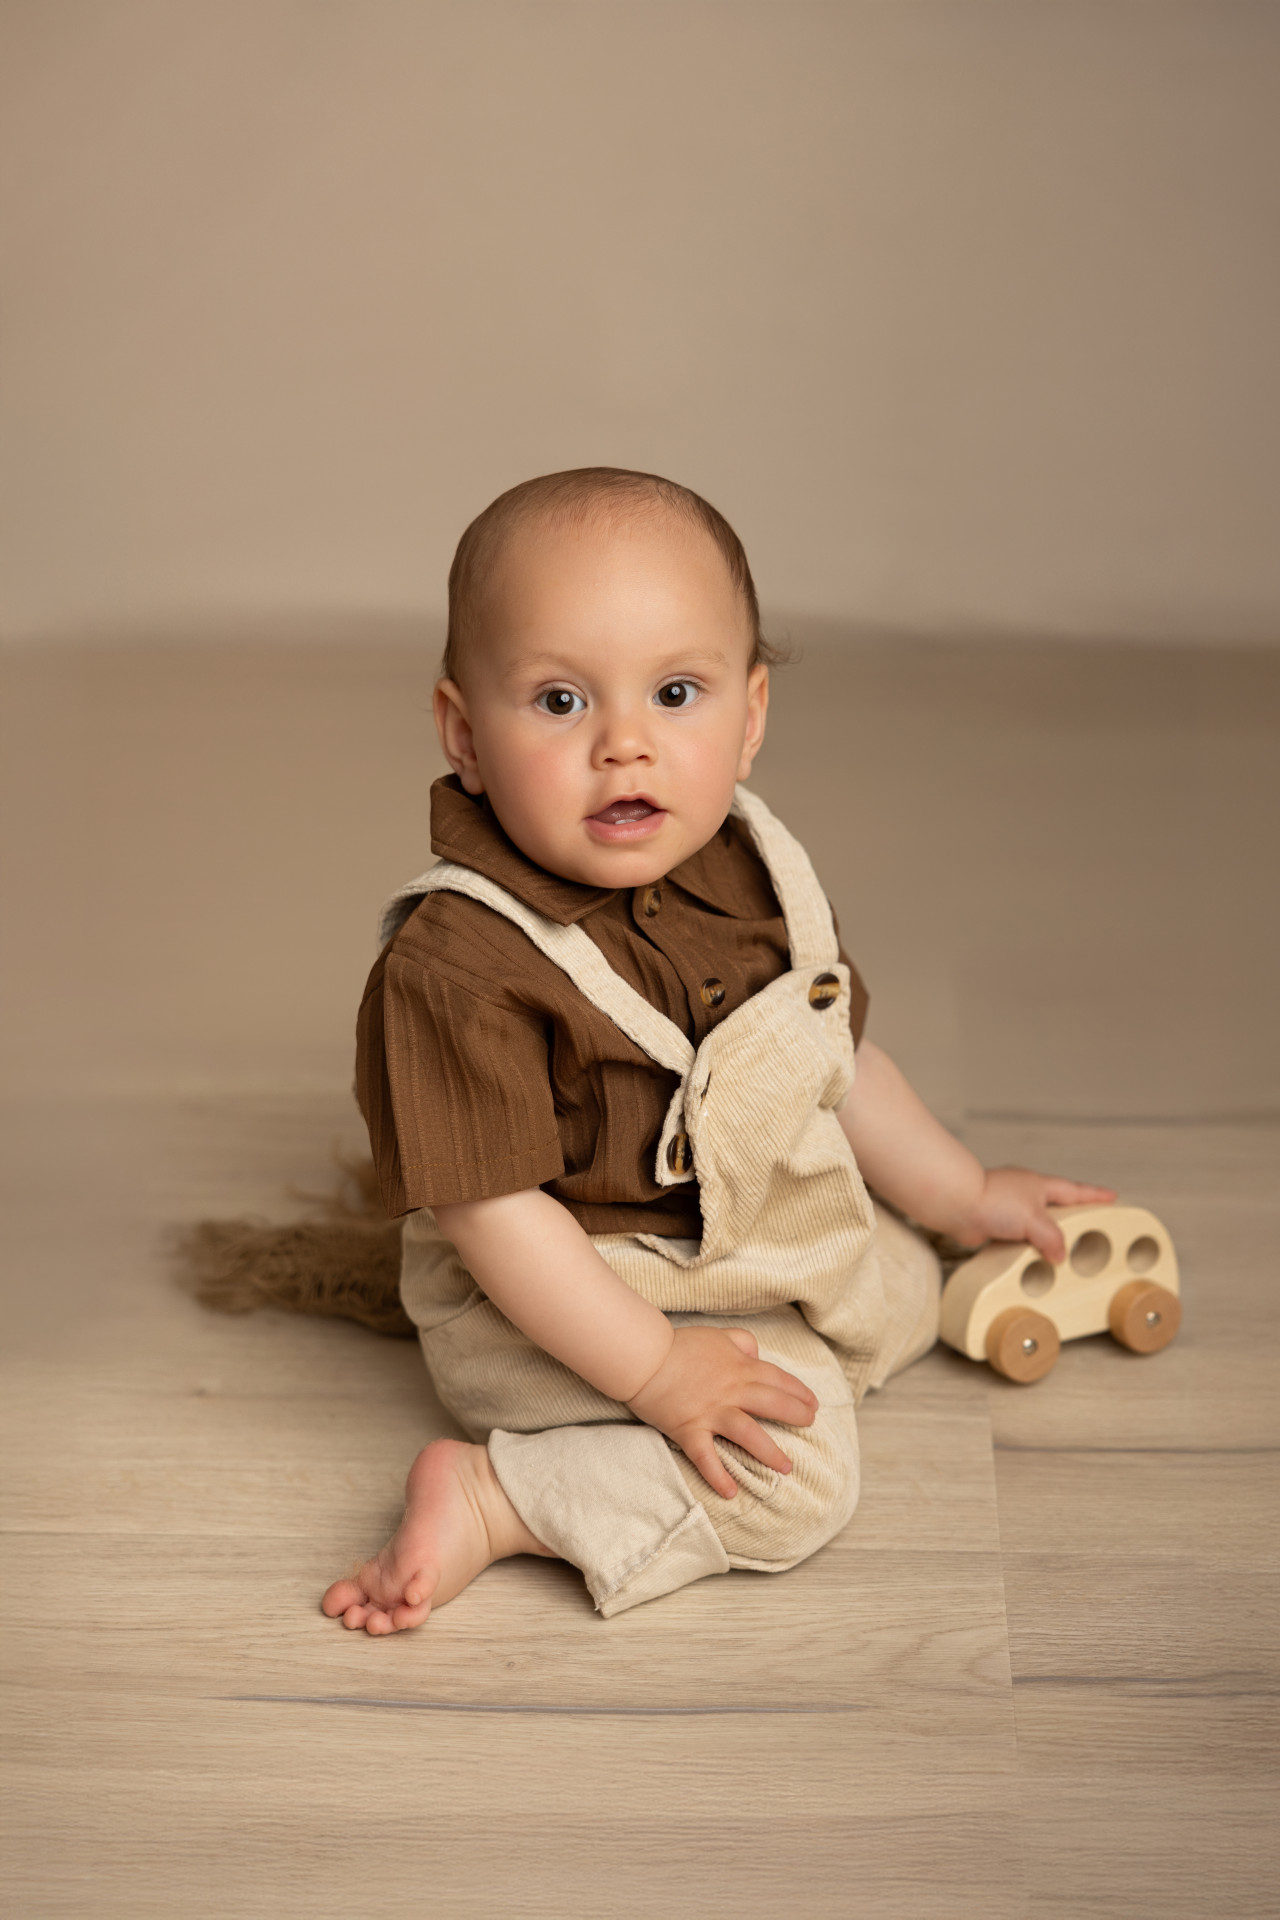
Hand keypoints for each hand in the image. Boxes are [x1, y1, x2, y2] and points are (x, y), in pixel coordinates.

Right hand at [625, 1326, 818, 1499]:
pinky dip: (718, 1476)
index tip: (813, 1404)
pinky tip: (732, 1493)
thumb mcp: (718, 1334)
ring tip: (786, 1468)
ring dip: (770, 1453)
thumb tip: (757, 1354)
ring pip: (749, 1434)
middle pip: (772, 1404)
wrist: (644, 1357)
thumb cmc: (680, 1345)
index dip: (799, 1392)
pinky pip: (707, 1458)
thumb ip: (742, 1342)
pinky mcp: (690, 1430)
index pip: (778, 1379)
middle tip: (810, 1426)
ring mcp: (711, 1413)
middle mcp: (731, 1391)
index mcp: (739, 1367)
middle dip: (796, 1416)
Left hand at [953, 1166, 1116, 1263]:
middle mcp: (1026, 1194)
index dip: (1095, 1196)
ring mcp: (1010, 1209)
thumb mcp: (1033, 1219)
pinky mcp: (996, 1224)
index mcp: (1040, 1185)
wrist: (956, 1205)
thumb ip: (1052, 1237)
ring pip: (1037, 1224)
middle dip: (1073, 1217)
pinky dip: (1028, 1247)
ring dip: (1048, 1237)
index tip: (1112, 1196)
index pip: (1075, 1191)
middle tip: (1090, 1227)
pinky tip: (1032, 1258)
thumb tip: (1060, 1255)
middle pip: (1057, 1207)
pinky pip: (1019, 1237)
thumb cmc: (992, 1201)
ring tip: (1062, 1252)